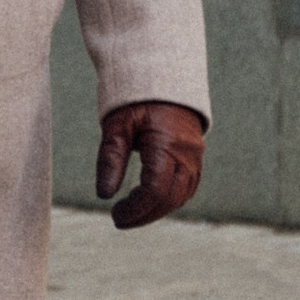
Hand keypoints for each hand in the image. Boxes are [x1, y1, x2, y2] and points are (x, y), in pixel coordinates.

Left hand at [97, 101, 205, 232]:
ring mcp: (196, 156)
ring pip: (181, 196)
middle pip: (170, 198)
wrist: (164, 79)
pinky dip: (170, 200)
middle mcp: (187, 154)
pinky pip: (188, 187)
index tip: (116, 215)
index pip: (155, 190)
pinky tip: (150, 202)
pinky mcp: (196, 157)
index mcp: (167, 144)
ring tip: (131, 213)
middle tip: (119, 219)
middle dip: (145, 215)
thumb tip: (103, 194)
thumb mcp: (117, 126)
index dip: (136, 209)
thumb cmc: (136, 101)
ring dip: (157, 210)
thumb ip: (110, 159)